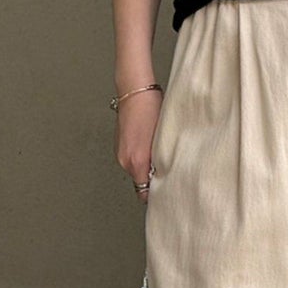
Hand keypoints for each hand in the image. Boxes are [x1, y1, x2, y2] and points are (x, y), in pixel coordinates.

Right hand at [115, 88, 162, 204]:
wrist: (135, 92)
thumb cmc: (152, 110)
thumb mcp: (163, 140)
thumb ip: (162, 162)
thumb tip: (166, 176)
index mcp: (137, 161)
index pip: (144, 193)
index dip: (156, 194)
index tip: (166, 193)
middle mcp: (125, 161)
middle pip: (140, 182)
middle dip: (153, 180)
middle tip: (168, 172)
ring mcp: (120, 154)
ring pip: (136, 170)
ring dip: (147, 167)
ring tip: (158, 154)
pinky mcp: (119, 146)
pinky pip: (131, 159)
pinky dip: (140, 157)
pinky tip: (149, 145)